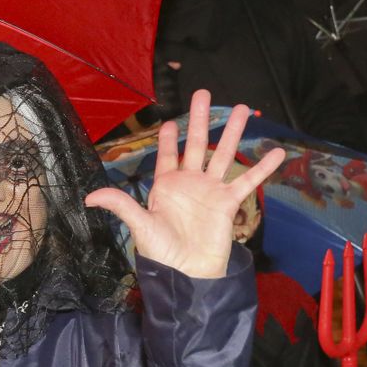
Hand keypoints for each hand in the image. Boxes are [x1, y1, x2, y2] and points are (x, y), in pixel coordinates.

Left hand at [86, 90, 285, 278]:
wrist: (188, 274)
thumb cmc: (162, 253)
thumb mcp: (140, 226)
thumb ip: (121, 205)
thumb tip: (90, 197)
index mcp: (166, 185)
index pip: (167, 156)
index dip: (167, 139)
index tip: (170, 121)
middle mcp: (189, 183)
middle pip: (196, 144)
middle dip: (200, 119)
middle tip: (203, 93)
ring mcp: (211, 190)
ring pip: (224, 154)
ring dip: (234, 132)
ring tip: (245, 108)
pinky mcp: (228, 202)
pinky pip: (247, 181)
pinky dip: (263, 168)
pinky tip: (276, 152)